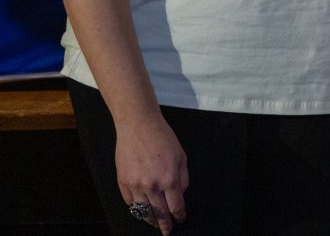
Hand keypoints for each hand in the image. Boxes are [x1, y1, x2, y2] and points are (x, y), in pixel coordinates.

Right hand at [115, 113, 188, 233]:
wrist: (138, 126)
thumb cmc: (163, 138)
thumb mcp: (181, 156)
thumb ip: (183, 177)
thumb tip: (181, 194)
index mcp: (170, 179)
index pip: (176, 206)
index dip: (179, 216)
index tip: (180, 220)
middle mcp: (152, 186)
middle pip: (159, 213)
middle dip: (164, 224)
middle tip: (167, 230)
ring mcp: (135, 186)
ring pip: (143, 212)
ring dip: (150, 220)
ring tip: (154, 224)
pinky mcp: (123, 183)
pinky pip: (130, 203)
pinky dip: (136, 209)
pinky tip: (140, 211)